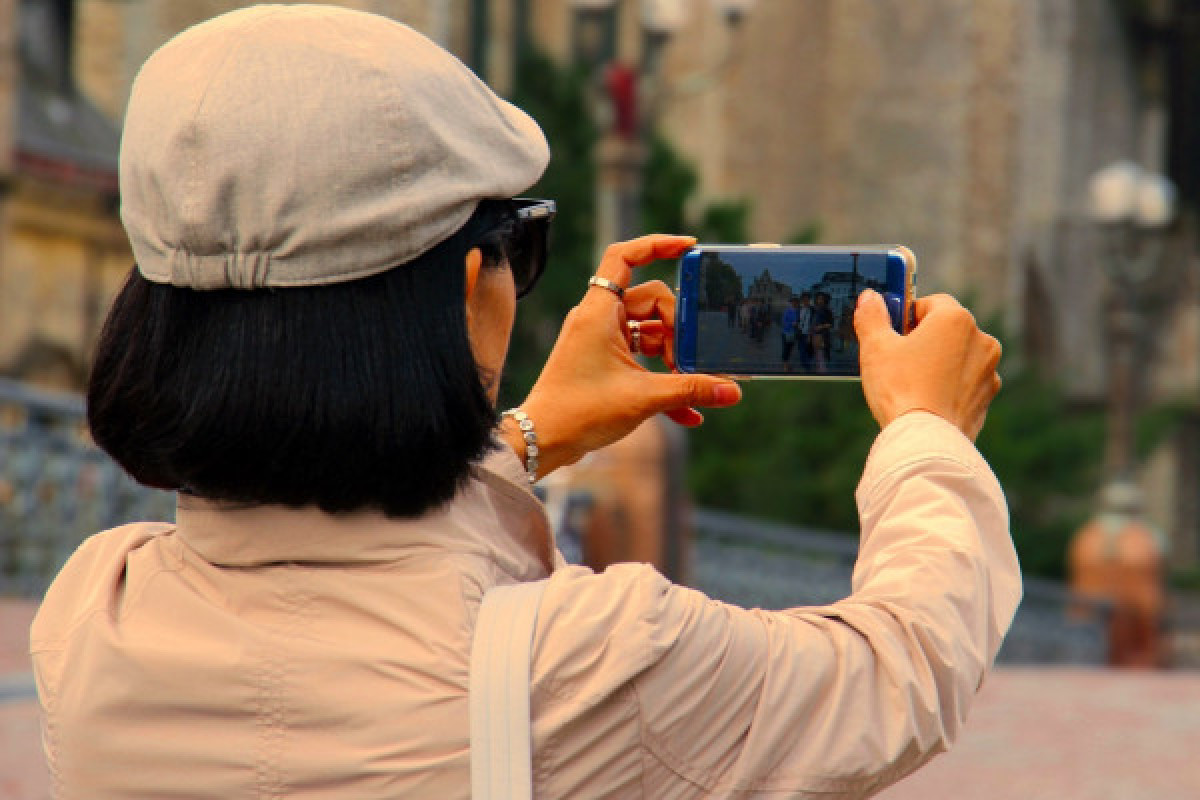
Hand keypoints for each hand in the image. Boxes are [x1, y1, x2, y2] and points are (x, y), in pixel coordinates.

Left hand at [506, 234, 741, 476]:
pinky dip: (661, 378)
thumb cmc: (579, 412)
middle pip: (651, 302)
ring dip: (673, 357)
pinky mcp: (603, 363)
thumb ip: (690, 390)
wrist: (543, 441)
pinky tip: (688, 412)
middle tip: (688, 362)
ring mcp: (600, 340)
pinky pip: (641, 359)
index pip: (624, 257)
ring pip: (650, 332)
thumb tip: (733, 391)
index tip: (690, 247)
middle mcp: (599, 319)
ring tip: (690, 387)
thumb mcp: (643, 397)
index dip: (657, 244)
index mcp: (600, 311)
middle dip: (678, 330)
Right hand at [854, 290, 1001, 440]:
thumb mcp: (875, 348)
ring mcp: (989, 370)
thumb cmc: (900, 389)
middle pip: (947, 329)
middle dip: (925, 339)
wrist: (926, 441)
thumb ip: (872, 317)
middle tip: (898, 360)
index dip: (907, 316)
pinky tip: (928, 401)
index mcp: (955, 319)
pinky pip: (966, 383)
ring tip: (912, 384)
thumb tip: (870, 298)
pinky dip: (950, 387)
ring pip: (959, 356)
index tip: (892, 334)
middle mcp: (981, 339)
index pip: (930, 303)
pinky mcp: (988, 397)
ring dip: (940, 363)